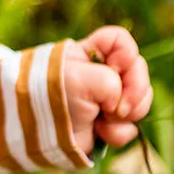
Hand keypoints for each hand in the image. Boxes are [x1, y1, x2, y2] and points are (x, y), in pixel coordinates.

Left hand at [62, 26, 152, 154]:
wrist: (34, 131)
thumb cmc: (51, 95)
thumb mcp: (80, 78)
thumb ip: (110, 81)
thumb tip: (120, 103)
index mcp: (89, 54)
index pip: (120, 40)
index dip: (126, 54)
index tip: (115, 68)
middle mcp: (100, 73)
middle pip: (138, 71)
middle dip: (135, 90)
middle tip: (118, 107)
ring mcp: (106, 99)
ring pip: (139, 101)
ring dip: (128, 113)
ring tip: (105, 119)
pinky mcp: (107, 123)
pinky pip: (130, 126)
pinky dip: (119, 132)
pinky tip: (101, 133)